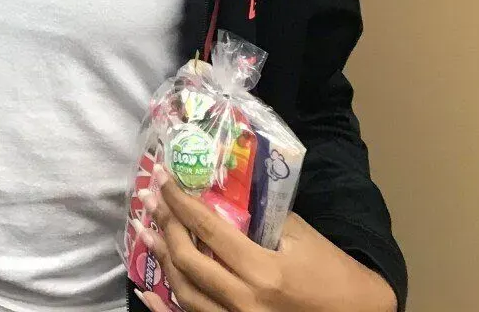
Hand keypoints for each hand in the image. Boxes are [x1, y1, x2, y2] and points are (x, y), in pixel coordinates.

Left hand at [135, 176, 395, 311]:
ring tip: (144, 230)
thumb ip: (262, 216)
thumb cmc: (334, 273)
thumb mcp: (302, 237)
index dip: (181, 202)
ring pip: (184, 292)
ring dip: (160, 258)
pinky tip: (146, 290)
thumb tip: (224, 191)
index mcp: (263, 271)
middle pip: (187, 260)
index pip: (208, 229)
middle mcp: (245, 302)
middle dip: (165, 225)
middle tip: (150, 199)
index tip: (163, 178)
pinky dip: (163, 307)